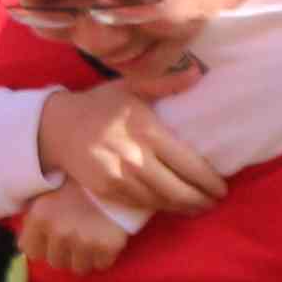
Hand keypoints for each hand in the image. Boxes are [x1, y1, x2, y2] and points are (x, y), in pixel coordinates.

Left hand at [20, 182, 136, 276]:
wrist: (117, 174)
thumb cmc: (78, 184)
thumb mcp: (47, 193)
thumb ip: (33, 218)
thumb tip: (23, 244)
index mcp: (40, 216)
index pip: (31, 251)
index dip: (42, 246)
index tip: (51, 239)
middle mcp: (59, 231)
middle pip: (55, 262)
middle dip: (64, 252)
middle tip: (75, 236)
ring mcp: (84, 240)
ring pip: (78, 268)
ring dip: (84, 257)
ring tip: (90, 239)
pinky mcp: (107, 246)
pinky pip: (101, 265)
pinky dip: (103, 256)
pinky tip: (104, 238)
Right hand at [37, 82, 224, 215]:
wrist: (58, 127)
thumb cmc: (100, 105)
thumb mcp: (131, 86)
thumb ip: (166, 83)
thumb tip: (198, 73)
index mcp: (148, 131)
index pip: (189, 164)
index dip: (209, 181)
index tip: (222, 187)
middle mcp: (136, 158)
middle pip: (179, 189)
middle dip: (202, 200)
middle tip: (216, 201)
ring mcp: (120, 178)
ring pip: (161, 201)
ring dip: (184, 207)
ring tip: (199, 207)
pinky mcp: (107, 191)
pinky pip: (141, 204)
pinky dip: (160, 207)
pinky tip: (172, 206)